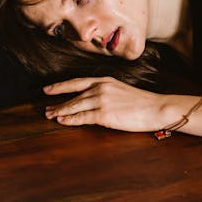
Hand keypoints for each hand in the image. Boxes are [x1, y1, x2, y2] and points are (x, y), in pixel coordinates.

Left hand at [43, 77, 168, 131]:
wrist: (155, 108)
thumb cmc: (141, 102)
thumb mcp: (120, 89)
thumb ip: (105, 91)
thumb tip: (91, 100)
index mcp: (104, 80)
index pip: (77, 82)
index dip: (61, 86)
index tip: (47, 89)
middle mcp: (100, 88)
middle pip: (73, 95)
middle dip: (57, 102)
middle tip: (45, 108)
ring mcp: (101, 100)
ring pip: (74, 106)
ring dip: (60, 111)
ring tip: (50, 115)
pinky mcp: (104, 114)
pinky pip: (82, 118)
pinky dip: (70, 119)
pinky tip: (62, 121)